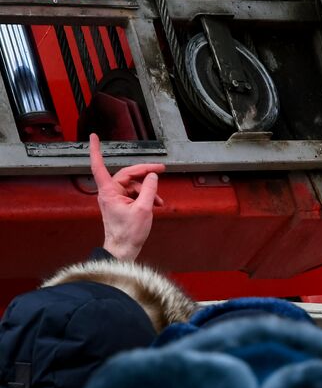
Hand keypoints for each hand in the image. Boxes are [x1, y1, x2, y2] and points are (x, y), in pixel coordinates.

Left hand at [90, 134, 162, 261]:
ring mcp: (115, 199)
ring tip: (159, 200)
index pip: (99, 166)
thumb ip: (148, 189)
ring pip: (133, 185)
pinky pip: (135, 194)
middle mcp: (109, 193)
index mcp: (109, 192)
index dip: (96, 151)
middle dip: (145, 172)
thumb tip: (153, 175)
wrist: (123, 251)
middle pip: (127, 174)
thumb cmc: (128, 233)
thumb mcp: (143, 208)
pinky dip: (146, 196)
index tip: (93, 137)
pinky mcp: (121, 205)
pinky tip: (156, 203)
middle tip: (162, 168)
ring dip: (148, 189)